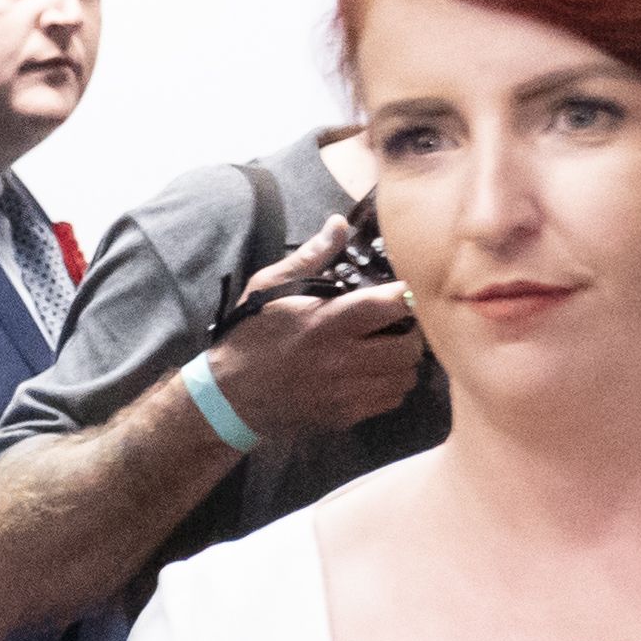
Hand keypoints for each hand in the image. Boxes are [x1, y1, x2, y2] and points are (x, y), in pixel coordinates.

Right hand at [206, 222, 422, 439]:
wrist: (230, 397)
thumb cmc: (250, 336)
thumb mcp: (270, 288)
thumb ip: (311, 257)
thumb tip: (339, 224)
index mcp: (325, 322)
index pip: (391, 305)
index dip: (407, 296)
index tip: (402, 293)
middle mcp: (341, 359)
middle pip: (410, 347)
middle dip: (410, 333)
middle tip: (398, 326)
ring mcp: (345, 393)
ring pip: (406, 377)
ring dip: (402, 363)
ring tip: (388, 352)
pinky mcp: (345, 416)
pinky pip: (391, 401)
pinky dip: (390, 387)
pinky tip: (374, 376)